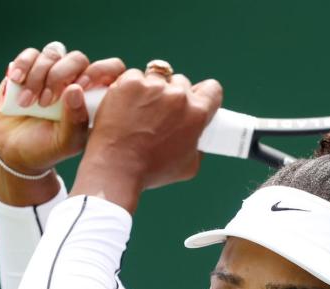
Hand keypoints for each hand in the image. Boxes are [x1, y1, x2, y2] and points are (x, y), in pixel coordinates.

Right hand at [0, 43, 125, 176]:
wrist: (14, 149)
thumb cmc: (48, 147)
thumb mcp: (66, 142)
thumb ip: (76, 120)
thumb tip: (75, 88)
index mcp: (94, 98)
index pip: (111, 70)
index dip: (99, 72)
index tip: (82, 86)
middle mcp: (77, 81)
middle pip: (78, 59)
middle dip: (59, 77)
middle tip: (46, 103)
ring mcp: (53, 72)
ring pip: (53, 54)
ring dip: (38, 76)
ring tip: (26, 103)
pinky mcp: (31, 67)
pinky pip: (31, 54)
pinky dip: (23, 66)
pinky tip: (16, 81)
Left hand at [71, 67, 222, 212]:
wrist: (117, 167)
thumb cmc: (152, 170)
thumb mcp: (188, 166)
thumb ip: (197, 146)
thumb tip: (196, 138)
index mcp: (197, 114)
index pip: (212, 89)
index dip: (204, 93)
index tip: (196, 97)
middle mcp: (179, 96)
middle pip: (181, 81)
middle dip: (173, 93)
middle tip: (160, 112)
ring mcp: (154, 87)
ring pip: (156, 77)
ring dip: (150, 89)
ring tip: (138, 110)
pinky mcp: (130, 82)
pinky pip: (133, 76)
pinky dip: (129, 87)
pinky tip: (124, 105)